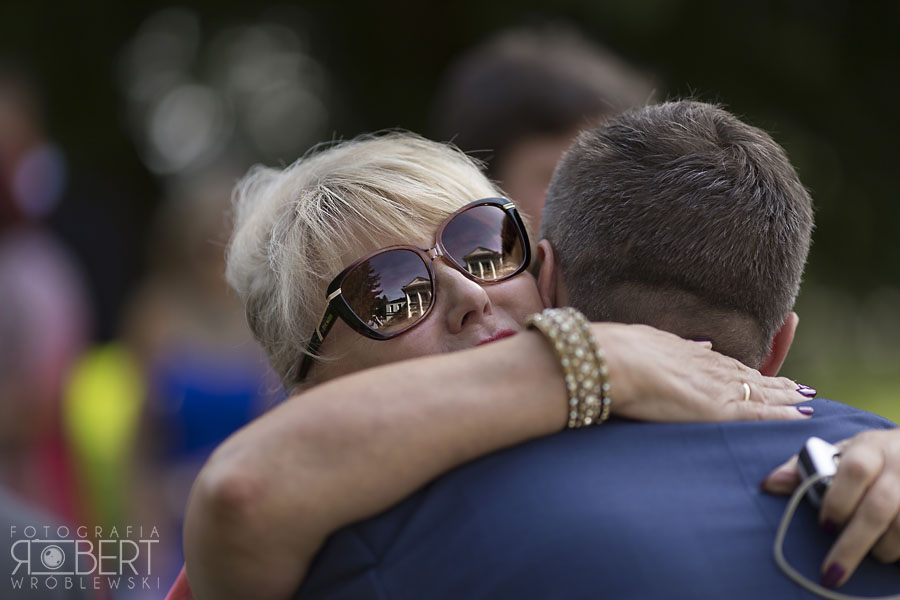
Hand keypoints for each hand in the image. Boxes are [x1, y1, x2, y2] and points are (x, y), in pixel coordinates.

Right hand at [592, 323, 811, 422]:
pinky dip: (786, 415)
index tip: (766, 376)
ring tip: (806, 400)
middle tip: (800, 389)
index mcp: (693, 354)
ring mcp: (721, 387)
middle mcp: (713, 368)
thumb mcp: (649, 342)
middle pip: (753, 378)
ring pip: (765, 393)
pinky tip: (803, 416)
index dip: (749, 373)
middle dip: (778, 384)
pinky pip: (763, 413)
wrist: (617, 362)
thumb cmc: (619, 354)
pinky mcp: (724, 408)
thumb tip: (698, 344)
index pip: (730, 366)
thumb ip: (673, 349)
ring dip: (788, 397)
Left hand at [762, 429, 899, 587]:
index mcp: (870, 448)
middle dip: (852, 544)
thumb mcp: (840, 453)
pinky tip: (893, 553)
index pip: (854, 470)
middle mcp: (898, 465)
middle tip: (832, 569)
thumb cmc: (870, 457)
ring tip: (872, 555)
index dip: (838, 502)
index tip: (825, 526)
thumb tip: (768, 484)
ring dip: (883, 550)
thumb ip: (804, 469)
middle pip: (878, 508)